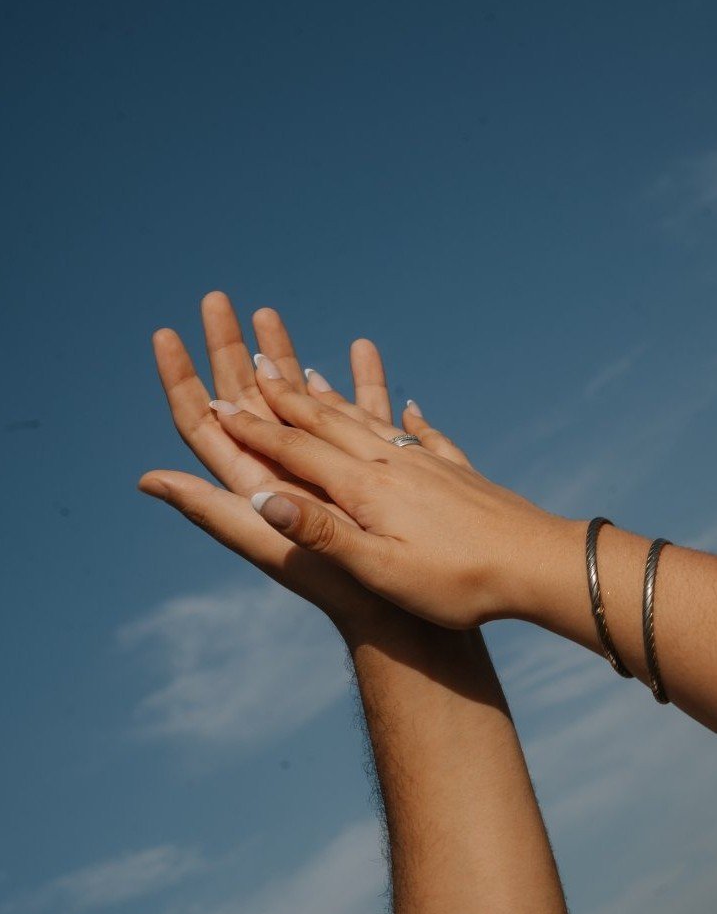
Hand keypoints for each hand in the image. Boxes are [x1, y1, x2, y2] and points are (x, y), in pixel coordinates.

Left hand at [139, 293, 405, 635]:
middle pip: (242, 398)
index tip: (167, 332)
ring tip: (269, 312)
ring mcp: (320, 466)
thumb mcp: (267, 541)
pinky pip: (355, 413)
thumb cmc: (335, 584)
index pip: (203, 420)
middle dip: (227, 348)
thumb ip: (210, 508)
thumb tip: (146, 479)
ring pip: (291, 398)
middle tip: (216, 299)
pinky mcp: (363, 468)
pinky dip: (354, 380)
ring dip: (280, 354)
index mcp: (250, 482)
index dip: (181, 378)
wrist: (402, 613)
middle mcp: (278, 470)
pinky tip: (361, 349)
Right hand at [209, 361, 572, 628]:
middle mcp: (392, 463)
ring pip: (368, 421)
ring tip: (310, 373)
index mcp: (366, 488)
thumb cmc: (458, 581)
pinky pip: (424, 435)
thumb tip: (263, 498)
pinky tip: (409, 407)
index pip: (296, 451)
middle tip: (253, 366)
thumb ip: (322, 533)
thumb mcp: (381, 569)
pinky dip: (406, 417)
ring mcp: (427, 463)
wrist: (539, 564)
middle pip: (327, 423)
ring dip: (333, 398)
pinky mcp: (459, 472)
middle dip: (285, 398)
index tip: (216, 404)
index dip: (253, 430)